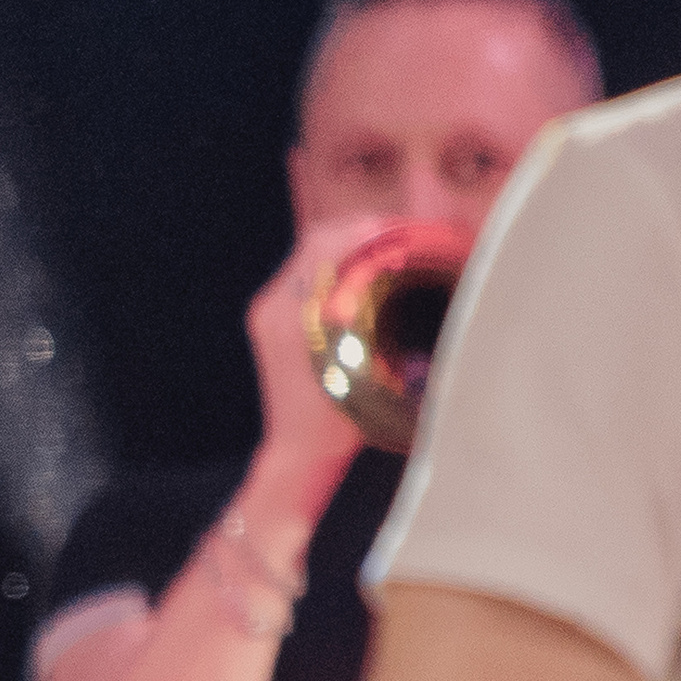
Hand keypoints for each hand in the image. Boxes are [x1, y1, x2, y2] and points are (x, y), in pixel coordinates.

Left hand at [246, 213, 393, 497]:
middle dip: (362, 229)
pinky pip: (302, 274)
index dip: (369, 229)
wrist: (299, 451)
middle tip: (401, 230)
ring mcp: (267, 310)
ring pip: (309, 254)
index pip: (328, 246)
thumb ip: (384, 320)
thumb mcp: (372, 372)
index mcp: (295, 315)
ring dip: (349, 243)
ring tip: (388, 244)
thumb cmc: (341, 422)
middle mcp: (274, 306)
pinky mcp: (267, 319)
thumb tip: (413, 274)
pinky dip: (334, 263)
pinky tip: (364, 268)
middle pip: (317, 241)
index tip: (404, 229)